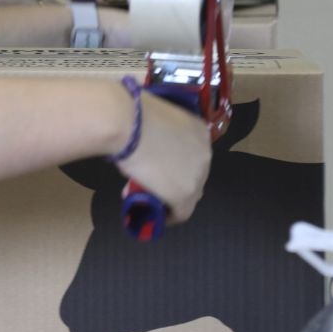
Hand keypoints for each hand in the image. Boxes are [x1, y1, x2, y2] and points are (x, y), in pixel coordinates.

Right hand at [112, 90, 212, 224]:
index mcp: (199, 132)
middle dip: (174, 181)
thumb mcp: (154, 121)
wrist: (127, 122)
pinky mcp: (184, 194)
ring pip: (188, 194)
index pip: (194, 155)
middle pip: (194, 175)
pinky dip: (169, 216)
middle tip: (152, 183)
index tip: (161, 169)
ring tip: (150, 198)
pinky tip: (158, 217)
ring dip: (171, 198)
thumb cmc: (133, 115)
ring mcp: (197, 176)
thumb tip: (144, 150)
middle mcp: (205, 154)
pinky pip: (180, 212)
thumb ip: (158, 136)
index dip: (178, 165)